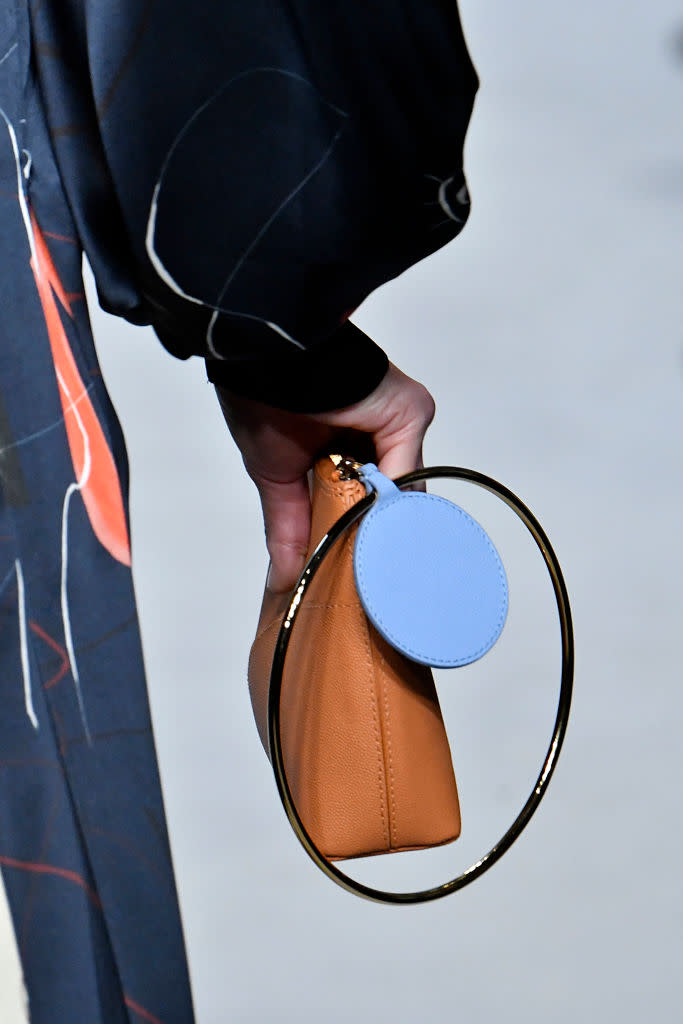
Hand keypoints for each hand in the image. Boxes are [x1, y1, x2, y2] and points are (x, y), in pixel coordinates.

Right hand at [215, 362, 434, 592]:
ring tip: (375, 570)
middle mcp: (375, 436)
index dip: (357, 536)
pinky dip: (396, 502)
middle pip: (388, 498)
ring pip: (403, 487)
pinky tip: (382, 536)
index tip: (351, 577)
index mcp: (343, 449)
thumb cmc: (261, 397)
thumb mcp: (275, 476)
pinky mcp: (410, 412)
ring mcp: (395, 425)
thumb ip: (289, 529)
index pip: (363, 502)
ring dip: (387, 524)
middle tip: (365, 585)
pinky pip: (410, 466)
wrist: (265, 354)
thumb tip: (285, 581)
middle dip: (374, 537)